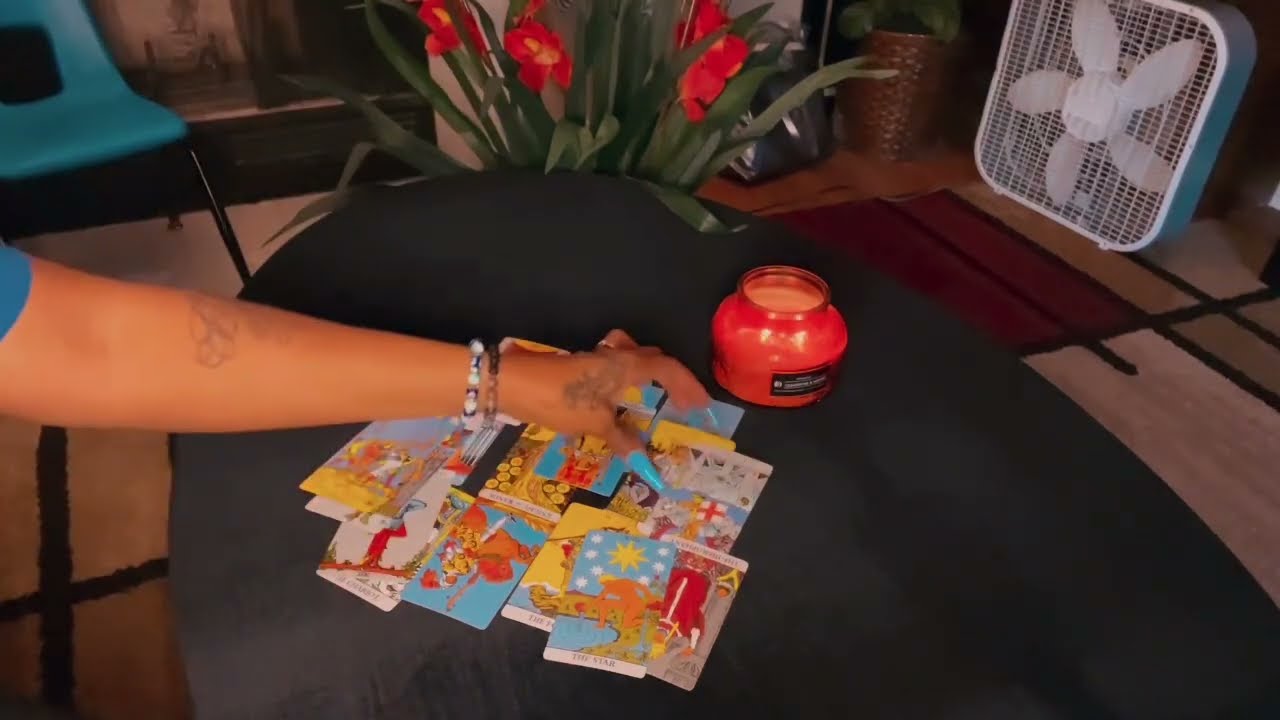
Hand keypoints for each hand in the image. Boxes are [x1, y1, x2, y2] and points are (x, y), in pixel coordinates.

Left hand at [499, 329, 710, 457]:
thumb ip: (622, 438)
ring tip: (655, 393)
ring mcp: (595, 358)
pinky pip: (612, 365)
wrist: (512, 384)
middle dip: (672, 377)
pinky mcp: (579, 366)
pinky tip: (618, 397)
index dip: (688, 385)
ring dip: (647, 371)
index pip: (667, 369)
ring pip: (630, 356)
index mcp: (627, 366)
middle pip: (651, 357)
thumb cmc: (559, 401)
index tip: (702, 404)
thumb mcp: (594, 424)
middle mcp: (615, 356)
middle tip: (683, 401)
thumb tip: (645, 460)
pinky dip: (624, 377)